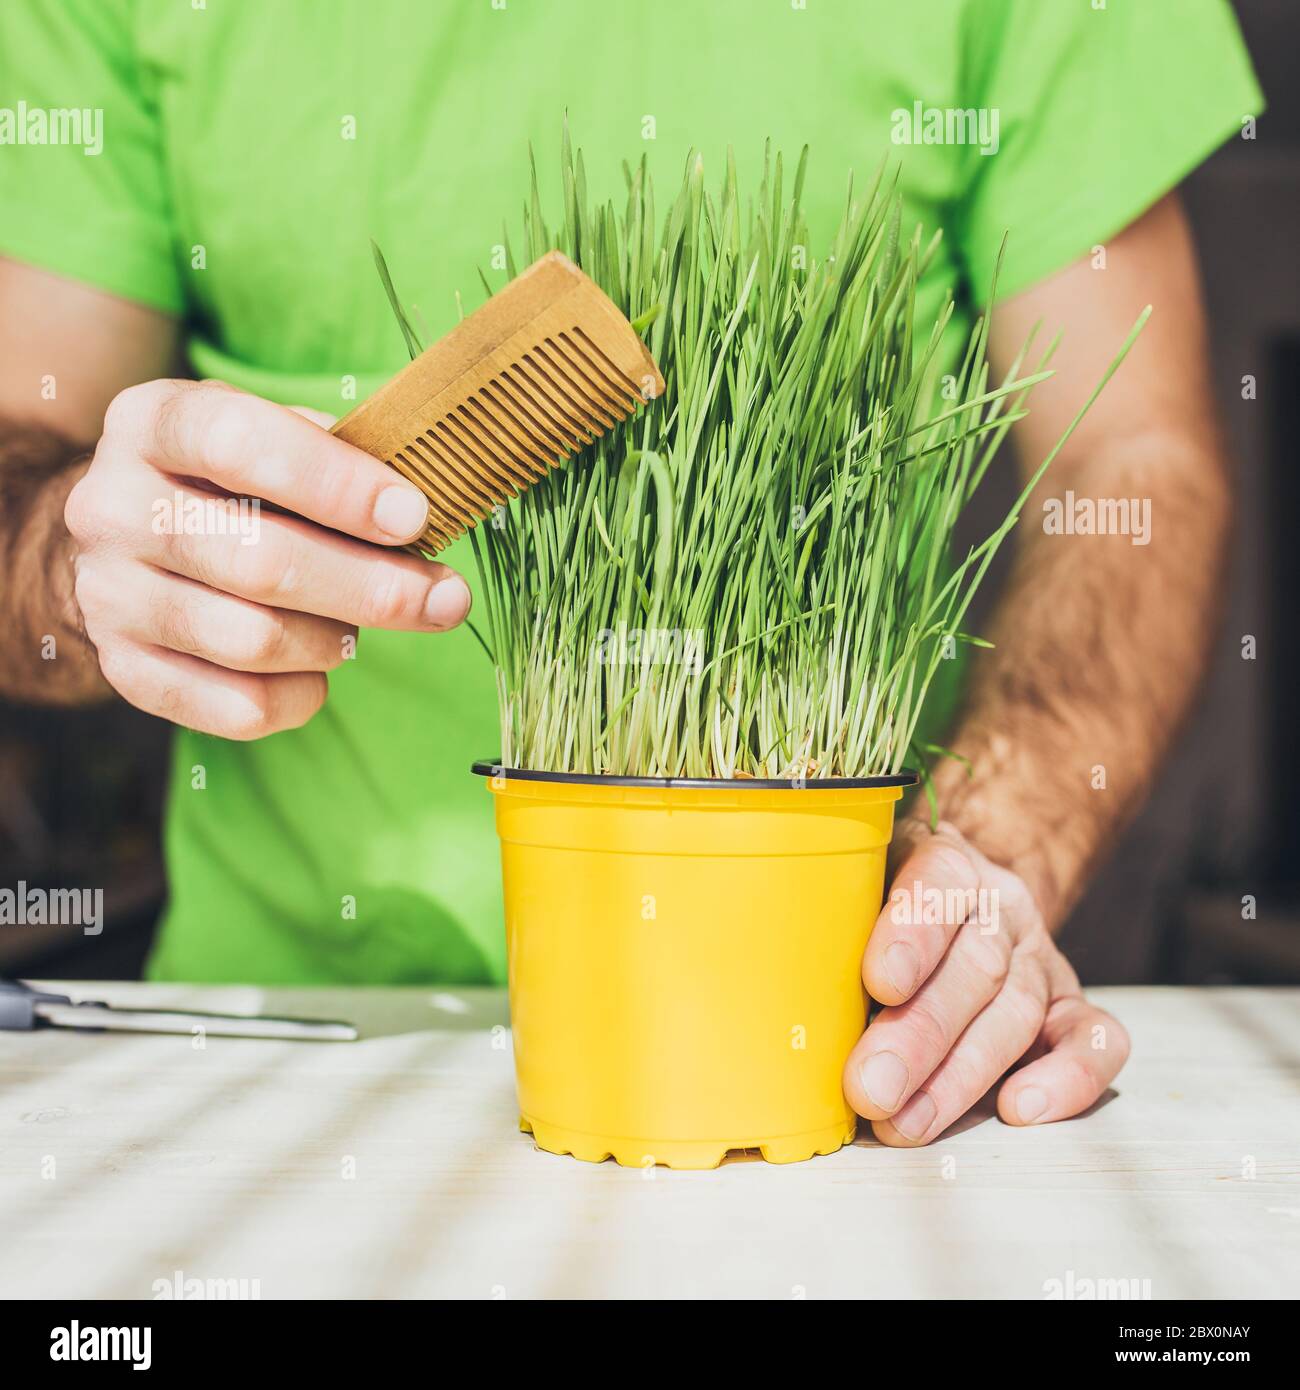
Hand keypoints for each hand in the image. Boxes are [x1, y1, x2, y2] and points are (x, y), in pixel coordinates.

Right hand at [64, 379, 469, 738]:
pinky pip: (240, 707)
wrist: (131, 540)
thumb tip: (415, 511)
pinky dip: (304, 695)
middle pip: (260, 563)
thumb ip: (337, 454)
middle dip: (373, 587)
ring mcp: (110, 596)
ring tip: (360, 625)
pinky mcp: (127, 670)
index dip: (337, 484)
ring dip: (336, 640)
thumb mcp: (270, 432)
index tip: (414, 516)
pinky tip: (320, 668)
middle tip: (446, 598)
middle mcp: (113, 508)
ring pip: (254, 642)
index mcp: (152, 423)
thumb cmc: (231, 480)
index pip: (237, 443)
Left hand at [842, 820, 1129, 1145]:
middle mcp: (1001, 906)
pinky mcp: (1070, 1004)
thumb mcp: (852, 881)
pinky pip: (1094, 1037)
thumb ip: (826, 912)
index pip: (939, 883)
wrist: (963, 889)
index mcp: (946, 862)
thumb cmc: (880, 898)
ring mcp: (1040, 957)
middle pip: (972, 966)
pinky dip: (1070, 1077)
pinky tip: (1020, 1109)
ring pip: (1016, 1012)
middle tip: (870, 1088)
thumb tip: (772, 983)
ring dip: (960, 1076)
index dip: (912, 932)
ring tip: (903, 1123)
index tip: (880, 982)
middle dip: (919, 1035)